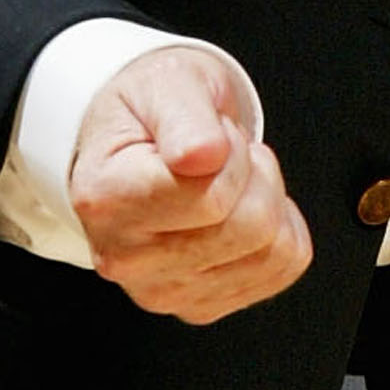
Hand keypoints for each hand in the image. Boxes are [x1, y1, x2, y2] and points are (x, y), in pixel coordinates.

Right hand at [68, 46, 312, 325]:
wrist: (137, 142)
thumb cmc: (149, 112)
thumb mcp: (166, 83)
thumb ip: (185, 116)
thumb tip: (202, 158)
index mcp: (106, 199)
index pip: (212, 196)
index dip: (229, 152)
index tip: (205, 135)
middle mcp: (124, 259)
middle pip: (249, 228)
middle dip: (253, 173)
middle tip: (219, 154)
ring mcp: (161, 291)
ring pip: (273, 251)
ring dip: (266, 198)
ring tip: (223, 178)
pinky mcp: (198, 306)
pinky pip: (283, 267)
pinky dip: (279, 228)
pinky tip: (238, 207)